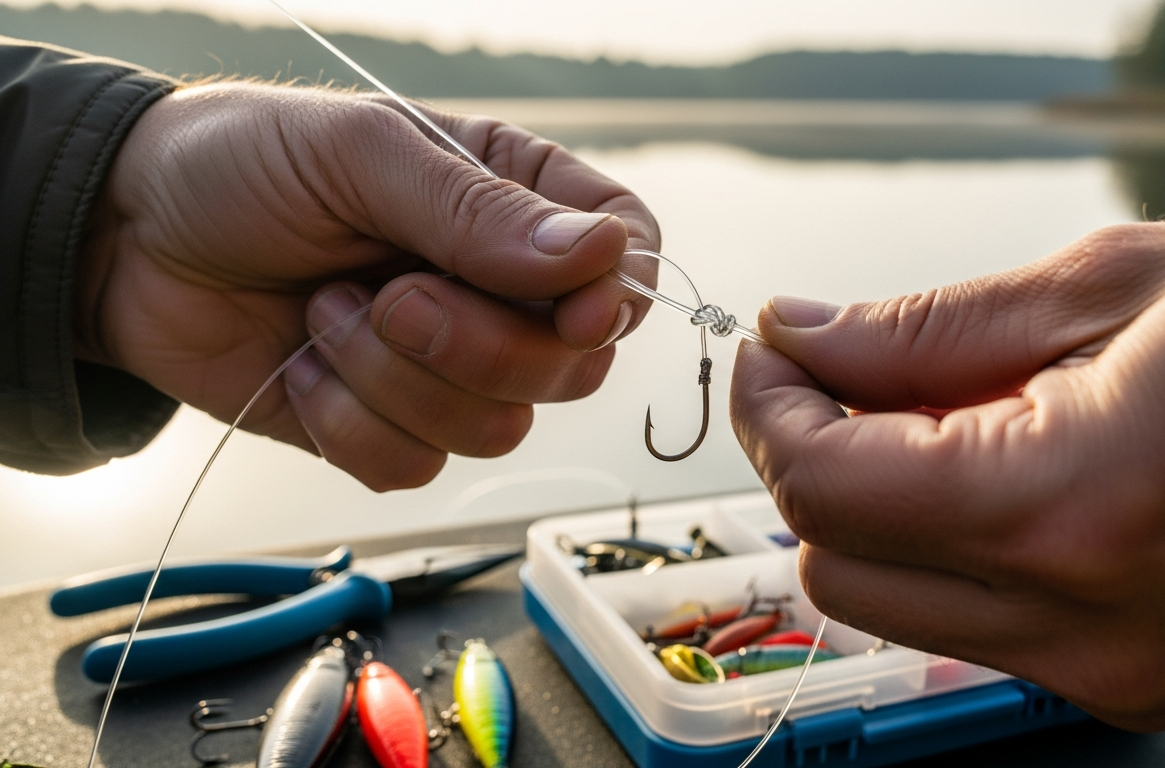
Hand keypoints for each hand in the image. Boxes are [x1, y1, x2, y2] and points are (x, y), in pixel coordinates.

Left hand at [77, 83, 657, 489]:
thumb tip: (601, 260)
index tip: (575, 312)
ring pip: (498, 428)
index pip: (627, 257)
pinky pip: (416, 466)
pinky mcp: (389, 426)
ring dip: (396, 379)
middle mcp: (496, 289)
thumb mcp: (359, 155)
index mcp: (513, 200)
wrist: (122, 242)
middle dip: (476, 345)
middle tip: (389, 293)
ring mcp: (447, 364)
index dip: (618, 297)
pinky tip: (304, 363)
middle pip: (573, 364)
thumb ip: (479, 210)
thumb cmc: (241, 165)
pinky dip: (349, 422)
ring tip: (326, 311)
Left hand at [731, 205, 1164, 729]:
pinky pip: (984, 629)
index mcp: (1077, 509)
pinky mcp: (1146, 681)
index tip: (778, 350)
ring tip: (937, 411)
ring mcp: (1120, 672)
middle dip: (811, 462)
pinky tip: (1003, 466)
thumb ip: (930, 328)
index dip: (772, 411)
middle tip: (840, 374)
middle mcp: (1090, 624)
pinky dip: (955, 550)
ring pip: (900, 608)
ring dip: (878, 509)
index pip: (828, 490)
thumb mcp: (1122, 280)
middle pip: (840, 566)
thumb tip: (809, 339)